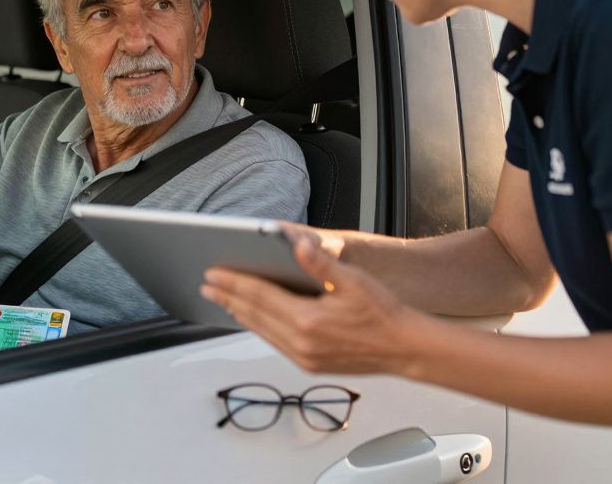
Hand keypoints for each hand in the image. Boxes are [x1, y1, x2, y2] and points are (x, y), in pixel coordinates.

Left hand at [200, 222, 423, 375]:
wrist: (405, 349)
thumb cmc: (383, 313)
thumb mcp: (353, 281)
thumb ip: (320, 264)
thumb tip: (295, 246)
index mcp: (308, 320)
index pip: (259, 296)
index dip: (233, 282)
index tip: (213, 273)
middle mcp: (301, 342)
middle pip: (253, 314)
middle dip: (227, 297)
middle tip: (206, 284)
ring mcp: (304, 357)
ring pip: (261, 331)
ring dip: (239, 313)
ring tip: (221, 298)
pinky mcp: (310, 365)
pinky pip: (274, 342)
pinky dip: (258, 327)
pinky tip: (251, 317)